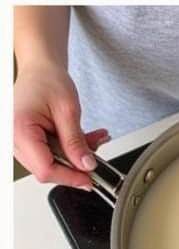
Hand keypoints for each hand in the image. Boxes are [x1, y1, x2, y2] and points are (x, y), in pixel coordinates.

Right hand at [13, 60, 108, 188]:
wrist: (41, 70)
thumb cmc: (48, 80)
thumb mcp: (69, 111)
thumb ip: (76, 142)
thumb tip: (86, 166)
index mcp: (20, 128)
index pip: (45, 169)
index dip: (70, 177)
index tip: (89, 178)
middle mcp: (14, 137)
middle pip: (47, 170)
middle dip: (74, 166)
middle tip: (94, 154)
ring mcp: (19, 142)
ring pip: (51, 165)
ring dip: (75, 157)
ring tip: (92, 140)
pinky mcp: (28, 143)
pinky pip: (51, 156)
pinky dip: (69, 152)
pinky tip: (84, 140)